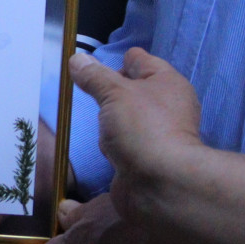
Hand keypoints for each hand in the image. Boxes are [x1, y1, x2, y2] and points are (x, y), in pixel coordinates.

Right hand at [71, 48, 204, 217]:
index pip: (139, 60)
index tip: (92, 72)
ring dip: (110, 122)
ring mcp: (157, 134)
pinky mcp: (147, 158)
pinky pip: (124, 143)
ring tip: (98, 125)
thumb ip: (94, 76)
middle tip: (90, 97)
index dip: (116, 61)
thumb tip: (77, 58)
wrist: (160, 185)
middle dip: (109, 93)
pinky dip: (112, 146)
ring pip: (126, 118)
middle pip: (132, 90)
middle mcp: (167, 106)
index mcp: (167, 82)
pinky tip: (104, 149)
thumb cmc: (142, 127)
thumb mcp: (114, 92)